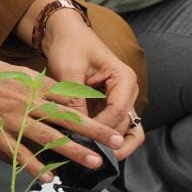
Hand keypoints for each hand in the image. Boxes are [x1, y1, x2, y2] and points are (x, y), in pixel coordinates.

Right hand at [0, 37, 126, 181]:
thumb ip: (28, 83)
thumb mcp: (4, 69)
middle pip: (65, 116)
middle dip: (94, 130)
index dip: (90, 106)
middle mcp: (23, 99)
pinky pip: (18, 153)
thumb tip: (50, 91)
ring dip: (74, 150)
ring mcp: (8, 117)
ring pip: (47, 136)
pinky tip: (51, 177)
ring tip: (95, 162)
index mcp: (27, 81)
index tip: (112, 115)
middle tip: (117, 141)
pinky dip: (36, 166)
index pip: (66, 95)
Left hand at [39, 12, 144, 159]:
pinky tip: (86, 145)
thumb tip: (75, 126)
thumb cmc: (69, 46)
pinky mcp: (108, 105)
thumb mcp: (69, 69)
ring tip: (92, 157)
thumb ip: (74, 97)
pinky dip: (101, 136)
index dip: (101, 128)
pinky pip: (111, 126)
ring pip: (124, 130)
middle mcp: (127, 92)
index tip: (84, 140)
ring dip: (110, 143)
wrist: (65, 34)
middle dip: (108, 141)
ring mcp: (120, 100)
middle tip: (89, 156)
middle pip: (125, 126)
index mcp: (124, 79)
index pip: (118, 112)